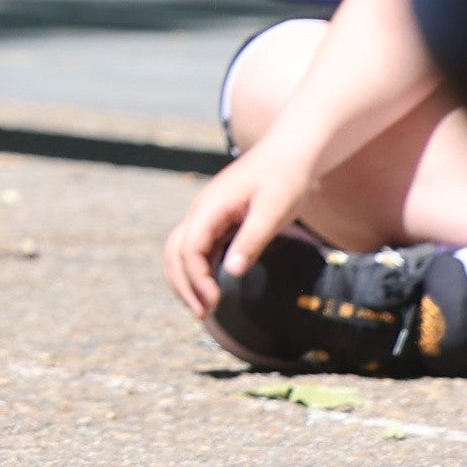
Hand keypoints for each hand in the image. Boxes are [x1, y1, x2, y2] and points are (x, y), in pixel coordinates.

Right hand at [162, 139, 315, 319]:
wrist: (292, 152)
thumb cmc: (286, 178)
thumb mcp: (274, 211)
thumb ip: (252, 241)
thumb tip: (232, 272)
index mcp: (210, 207)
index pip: (188, 249)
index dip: (197, 280)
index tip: (215, 303)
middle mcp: (201, 211)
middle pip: (175, 252)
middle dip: (184, 285)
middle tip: (203, 315)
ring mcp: (207, 214)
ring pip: (180, 250)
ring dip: (186, 279)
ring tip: (203, 307)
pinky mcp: (218, 218)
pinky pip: (197, 246)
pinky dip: (197, 269)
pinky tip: (212, 286)